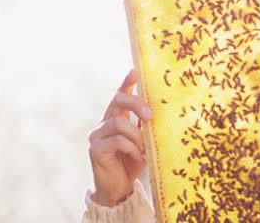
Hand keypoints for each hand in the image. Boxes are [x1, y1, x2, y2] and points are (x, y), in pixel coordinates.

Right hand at [88, 69, 152, 205]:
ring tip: (144, 148)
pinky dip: (132, 148)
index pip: (120, 94)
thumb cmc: (133, 162)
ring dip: (137, 135)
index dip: (127, 81)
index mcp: (118, 117)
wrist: (120, 188)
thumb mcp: (145, 142)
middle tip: (151, 115)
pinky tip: (138, 157)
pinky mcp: (95, 149)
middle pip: (117, 99)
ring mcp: (97, 134)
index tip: (135, 70)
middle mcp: (105, 122)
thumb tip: (165, 113)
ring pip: (119, 122)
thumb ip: (148, 127)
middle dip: (136, 103)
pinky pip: (116, 141)